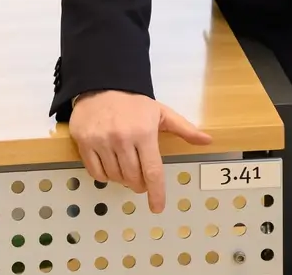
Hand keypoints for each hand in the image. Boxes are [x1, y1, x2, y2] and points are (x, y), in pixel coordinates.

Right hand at [67, 90, 212, 212]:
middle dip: (140, 185)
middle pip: (133, 178)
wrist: (102, 84)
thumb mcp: (161, 112)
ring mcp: (101, 142)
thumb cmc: (134, 102)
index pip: (152, 171)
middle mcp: (122, 139)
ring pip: (115, 177)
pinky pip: (96, 173)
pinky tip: (111, 168)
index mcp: (144, 133)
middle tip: (142, 180)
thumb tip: (207, 140)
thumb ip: (184, 129)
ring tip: (126, 169)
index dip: (156, 193)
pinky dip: (105, 176)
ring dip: (123, 179)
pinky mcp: (84, 143)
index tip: (157, 207)